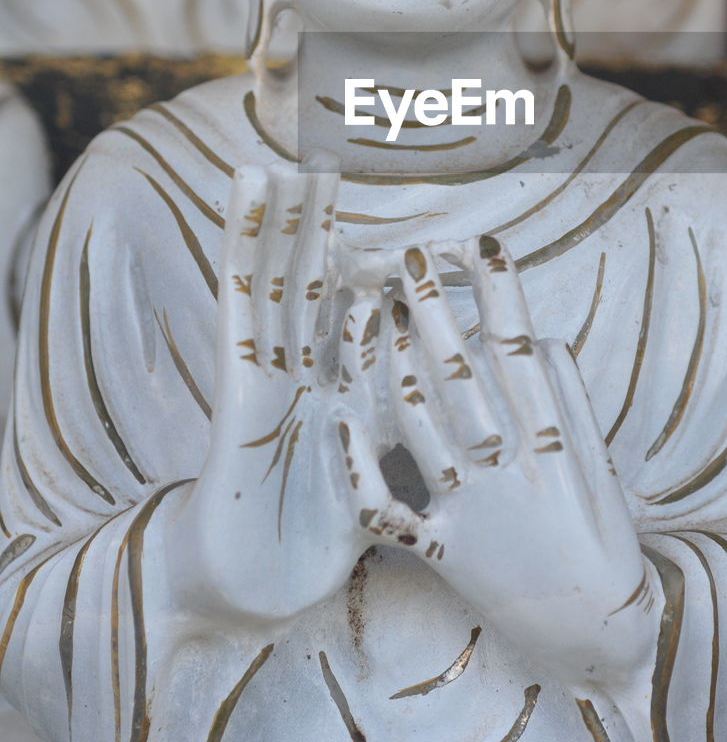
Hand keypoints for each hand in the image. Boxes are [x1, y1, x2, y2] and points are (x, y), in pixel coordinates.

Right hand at [167, 155, 402, 629]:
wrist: (250, 593)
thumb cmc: (311, 541)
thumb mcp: (375, 479)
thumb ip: (399, 436)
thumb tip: (455, 410)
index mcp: (335, 394)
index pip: (352, 318)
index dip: (369, 269)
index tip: (384, 220)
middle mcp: (299, 376)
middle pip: (307, 287)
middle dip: (315, 228)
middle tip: (323, 165)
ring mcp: (265, 377)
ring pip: (271, 284)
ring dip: (272, 225)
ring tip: (272, 168)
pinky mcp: (238, 389)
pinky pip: (243, 310)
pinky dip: (242, 255)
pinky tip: (243, 210)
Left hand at [341, 234, 659, 690]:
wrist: (595, 635)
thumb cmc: (599, 537)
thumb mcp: (598, 462)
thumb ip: (567, 397)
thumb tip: (531, 337)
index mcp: (553, 444)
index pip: (520, 353)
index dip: (498, 294)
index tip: (479, 245)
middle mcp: (508, 472)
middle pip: (463, 377)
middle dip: (432, 312)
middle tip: (405, 259)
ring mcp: (472, 512)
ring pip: (421, 426)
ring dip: (394, 364)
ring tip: (373, 312)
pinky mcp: (444, 552)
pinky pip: (390, 511)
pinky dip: (362, 469)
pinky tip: (340, 421)